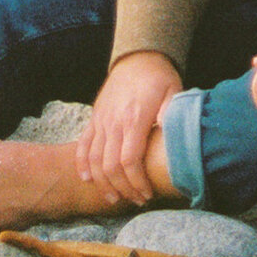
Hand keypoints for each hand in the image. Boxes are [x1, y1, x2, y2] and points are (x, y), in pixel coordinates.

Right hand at [76, 51, 180, 203]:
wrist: (137, 57)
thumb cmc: (159, 78)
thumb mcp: (173, 91)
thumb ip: (171, 115)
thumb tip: (173, 140)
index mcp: (135, 118)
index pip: (129, 160)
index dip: (136, 182)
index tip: (146, 193)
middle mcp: (114, 121)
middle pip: (110, 166)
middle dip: (122, 189)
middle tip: (136, 200)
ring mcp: (101, 120)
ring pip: (94, 160)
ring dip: (103, 183)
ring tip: (115, 198)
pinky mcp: (94, 118)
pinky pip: (83, 145)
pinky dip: (82, 164)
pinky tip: (87, 179)